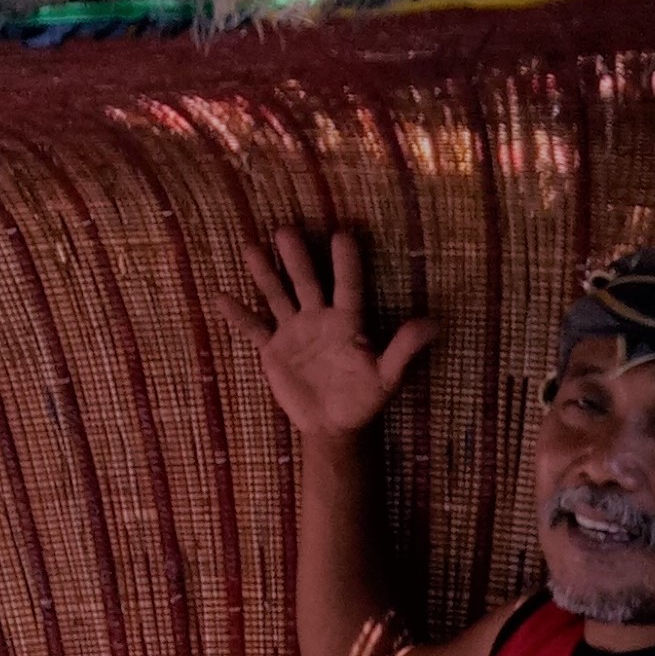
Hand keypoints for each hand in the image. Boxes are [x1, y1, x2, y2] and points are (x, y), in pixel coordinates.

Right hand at [213, 228, 435, 448]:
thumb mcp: (387, 377)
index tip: (342, 235)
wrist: (334, 425)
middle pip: (307, 282)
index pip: (347, 286)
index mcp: (348, 321)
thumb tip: (434, 325)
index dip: (346, 264)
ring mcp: (294, 331)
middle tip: (286, 231)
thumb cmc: (364, 399)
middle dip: (297, 258)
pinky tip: (220, 297)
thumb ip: (405, 350)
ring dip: (265, 274)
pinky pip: (254, 329)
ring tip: (251, 248)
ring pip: (278, 296)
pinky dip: (238, 315)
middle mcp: (319, 318)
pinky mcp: (273, 350)